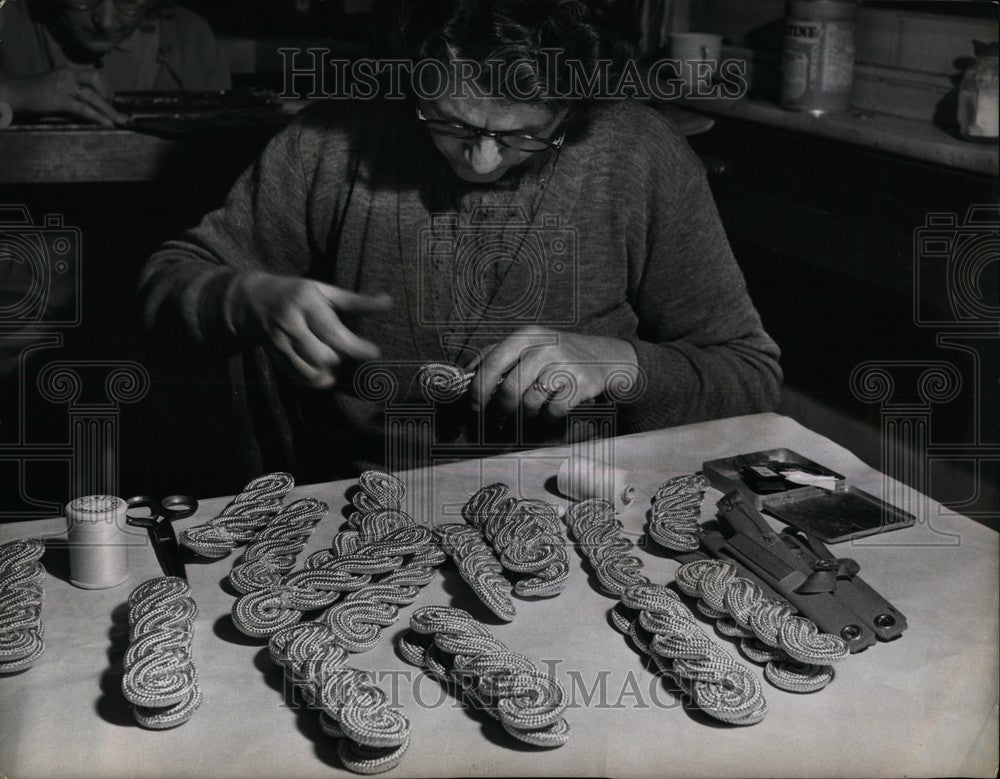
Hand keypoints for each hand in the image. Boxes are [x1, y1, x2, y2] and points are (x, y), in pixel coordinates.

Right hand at [0, 68, 126, 126]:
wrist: (17, 92)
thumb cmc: (37, 91)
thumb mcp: (58, 84)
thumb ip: (74, 88)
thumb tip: (93, 99)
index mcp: (69, 71)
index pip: (95, 74)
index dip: (108, 87)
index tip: (112, 99)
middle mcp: (68, 75)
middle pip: (97, 82)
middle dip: (111, 97)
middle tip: (120, 112)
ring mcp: (64, 87)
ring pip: (93, 96)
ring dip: (110, 110)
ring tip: (122, 121)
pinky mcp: (60, 100)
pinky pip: (84, 109)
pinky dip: (98, 117)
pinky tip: (108, 123)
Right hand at [229, 273, 392, 387]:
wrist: (249, 301)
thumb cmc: (296, 293)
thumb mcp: (324, 290)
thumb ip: (356, 301)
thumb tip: (388, 302)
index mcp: (306, 302)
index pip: (333, 331)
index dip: (356, 347)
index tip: (374, 353)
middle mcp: (290, 323)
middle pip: (323, 356)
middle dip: (341, 359)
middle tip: (348, 352)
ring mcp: (279, 342)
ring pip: (311, 371)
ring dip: (330, 373)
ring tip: (336, 363)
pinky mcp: (274, 356)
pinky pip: (299, 377)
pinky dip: (316, 381)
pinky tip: (324, 373)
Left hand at [469, 326, 638, 420]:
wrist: (606, 357)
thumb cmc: (557, 355)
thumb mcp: (529, 345)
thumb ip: (497, 356)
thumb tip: (463, 375)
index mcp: (526, 335)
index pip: (492, 362)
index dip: (478, 389)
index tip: (473, 406)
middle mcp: (545, 346)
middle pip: (509, 389)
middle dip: (501, 409)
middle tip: (499, 417)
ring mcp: (564, 364)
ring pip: (529, 403)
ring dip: (525, 415)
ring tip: (529, 412)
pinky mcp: (581, 384)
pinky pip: (552, 411)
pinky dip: (547, 417)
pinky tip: (550, 411)